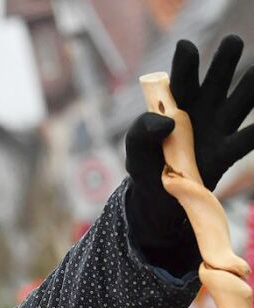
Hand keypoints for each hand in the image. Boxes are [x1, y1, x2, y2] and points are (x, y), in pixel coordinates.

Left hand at [125, 36, 253, 268]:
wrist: (157, 196)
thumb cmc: (146, 164)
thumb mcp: (134, 149)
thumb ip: (141, 132)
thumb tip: (166, 123)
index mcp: (178, 103)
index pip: (182, 80)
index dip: (185, 64)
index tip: (185, 46)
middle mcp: (203, 109)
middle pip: (216, 81)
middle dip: (224, 62)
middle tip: (232, 41)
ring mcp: (217, 128)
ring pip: (239, 103)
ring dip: (249, 88)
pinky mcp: (225, 153)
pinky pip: (244, 140)